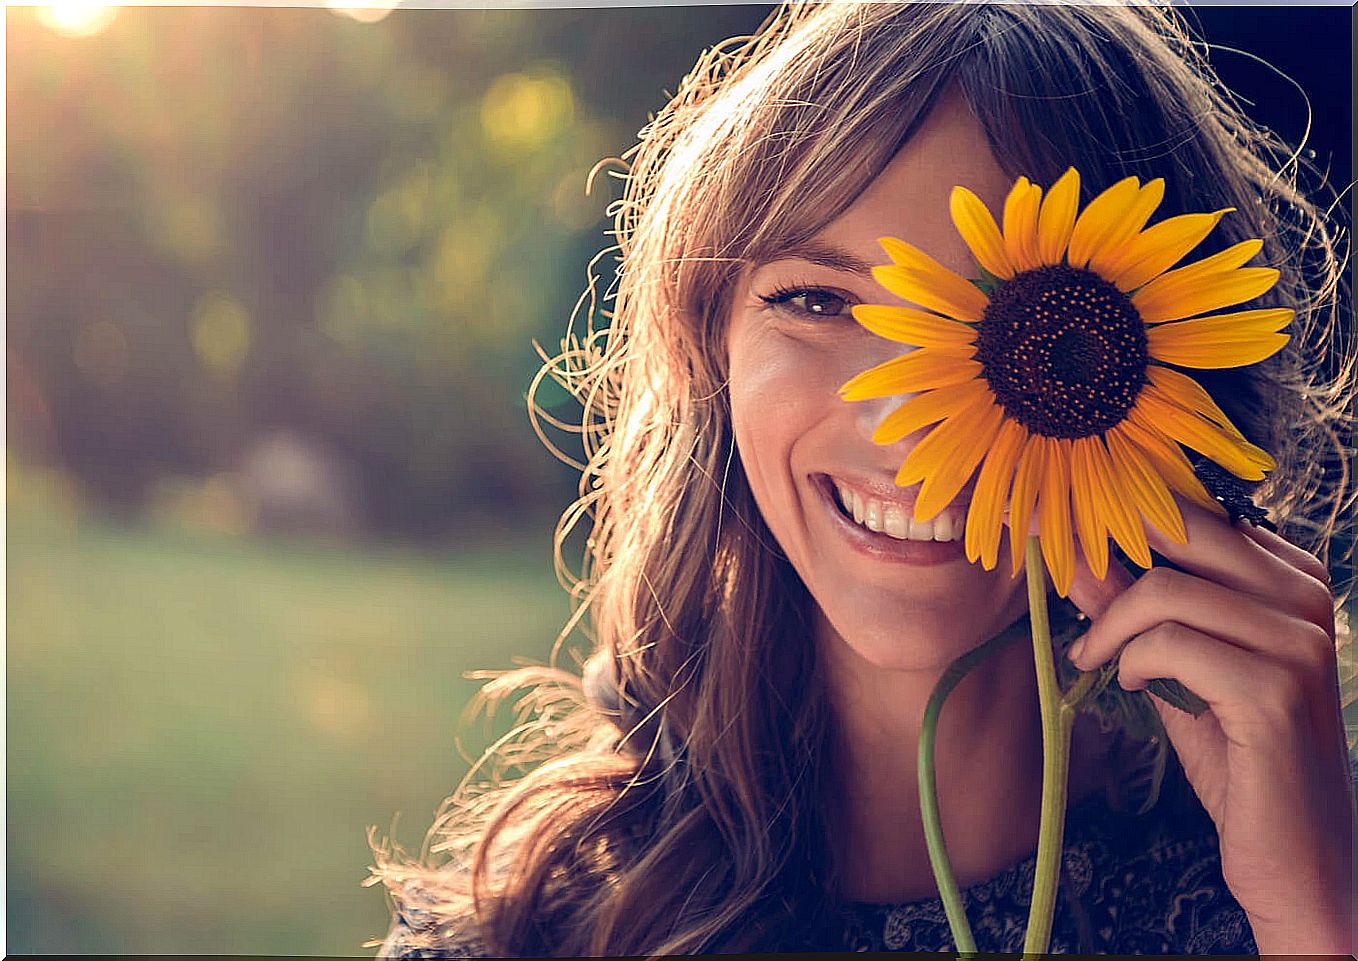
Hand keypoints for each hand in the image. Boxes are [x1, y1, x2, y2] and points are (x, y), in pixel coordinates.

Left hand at [1062, 498, 1355, 953]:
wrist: (1298, 859)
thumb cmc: (1239, 759)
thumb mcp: (1177, 668)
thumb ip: (1134, 611)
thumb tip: (1077, 553)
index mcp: (1292, 579)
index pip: (1193, 514)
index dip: (1118, 517)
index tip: (1059, 529)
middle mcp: (1307, 599)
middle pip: (1179, 532)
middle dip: (1102, 553)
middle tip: (1058, 582)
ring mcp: (1299, 643)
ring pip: (1165, 591)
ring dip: (1109, 627)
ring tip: (1092, 659)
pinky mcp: (1276, 692)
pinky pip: (1170, 646)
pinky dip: (1130, 663)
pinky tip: (1128, 686)